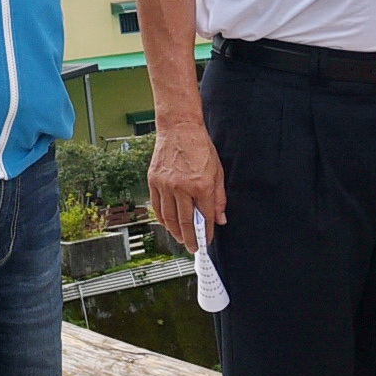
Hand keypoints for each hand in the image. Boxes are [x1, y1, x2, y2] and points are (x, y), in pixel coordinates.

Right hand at [147, 124, 225, 248]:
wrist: (179, 128)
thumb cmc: (200, 147)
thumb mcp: (217, 171)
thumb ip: (219, 198)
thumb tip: (220, 219)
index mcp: (201, 185)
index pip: (205, 216)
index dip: (206, 232)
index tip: (207, 240)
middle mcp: (181, 187)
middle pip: (185, 221)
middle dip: (190, 238)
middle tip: (193, 247)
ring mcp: (165, 185)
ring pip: (169, 217)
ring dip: (175, 232)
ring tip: (181, 239)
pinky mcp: (154, 181)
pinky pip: (157, 206)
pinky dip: (163, 219)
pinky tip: (168, 225)